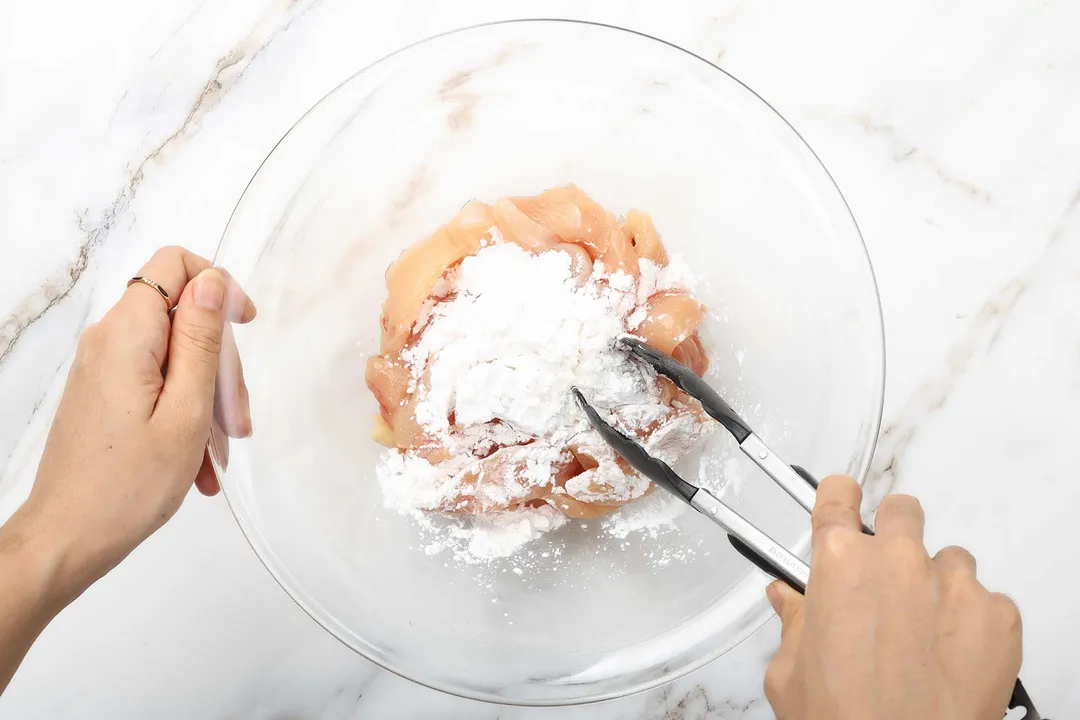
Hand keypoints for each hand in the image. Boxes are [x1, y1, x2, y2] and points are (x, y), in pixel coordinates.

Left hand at [12, 247, 254, 603]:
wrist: (67, 539)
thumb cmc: (128, 485)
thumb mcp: (186, 411)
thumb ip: (201, 340)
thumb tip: (213, 281)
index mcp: (127, 335)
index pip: (174, 265)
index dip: (218, 286)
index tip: (243, 327)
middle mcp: (109, 341)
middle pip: (182, 317)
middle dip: (219, 364)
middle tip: (235, 421)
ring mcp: (104, 368)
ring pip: (175, 357)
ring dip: (207, 398)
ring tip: (218, 455)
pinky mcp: (105, 394)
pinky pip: (158, 385)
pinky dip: (185, 414)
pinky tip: (198, 464)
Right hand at [764, 476, 1021, 719]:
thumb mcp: (792, 674)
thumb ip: (793, 622)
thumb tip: (788, 601)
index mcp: (840, 564)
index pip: (838, 495)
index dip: (838, 501)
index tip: (842, 507)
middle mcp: (899, 562)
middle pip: (902, 512)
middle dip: (893, 538)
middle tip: (884, 582)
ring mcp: (954, 586)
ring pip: (949, 559)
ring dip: (935, 584)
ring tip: (921, 634)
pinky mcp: (998, 617)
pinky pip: (988, 600)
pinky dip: (972, 623)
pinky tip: (951, 658)